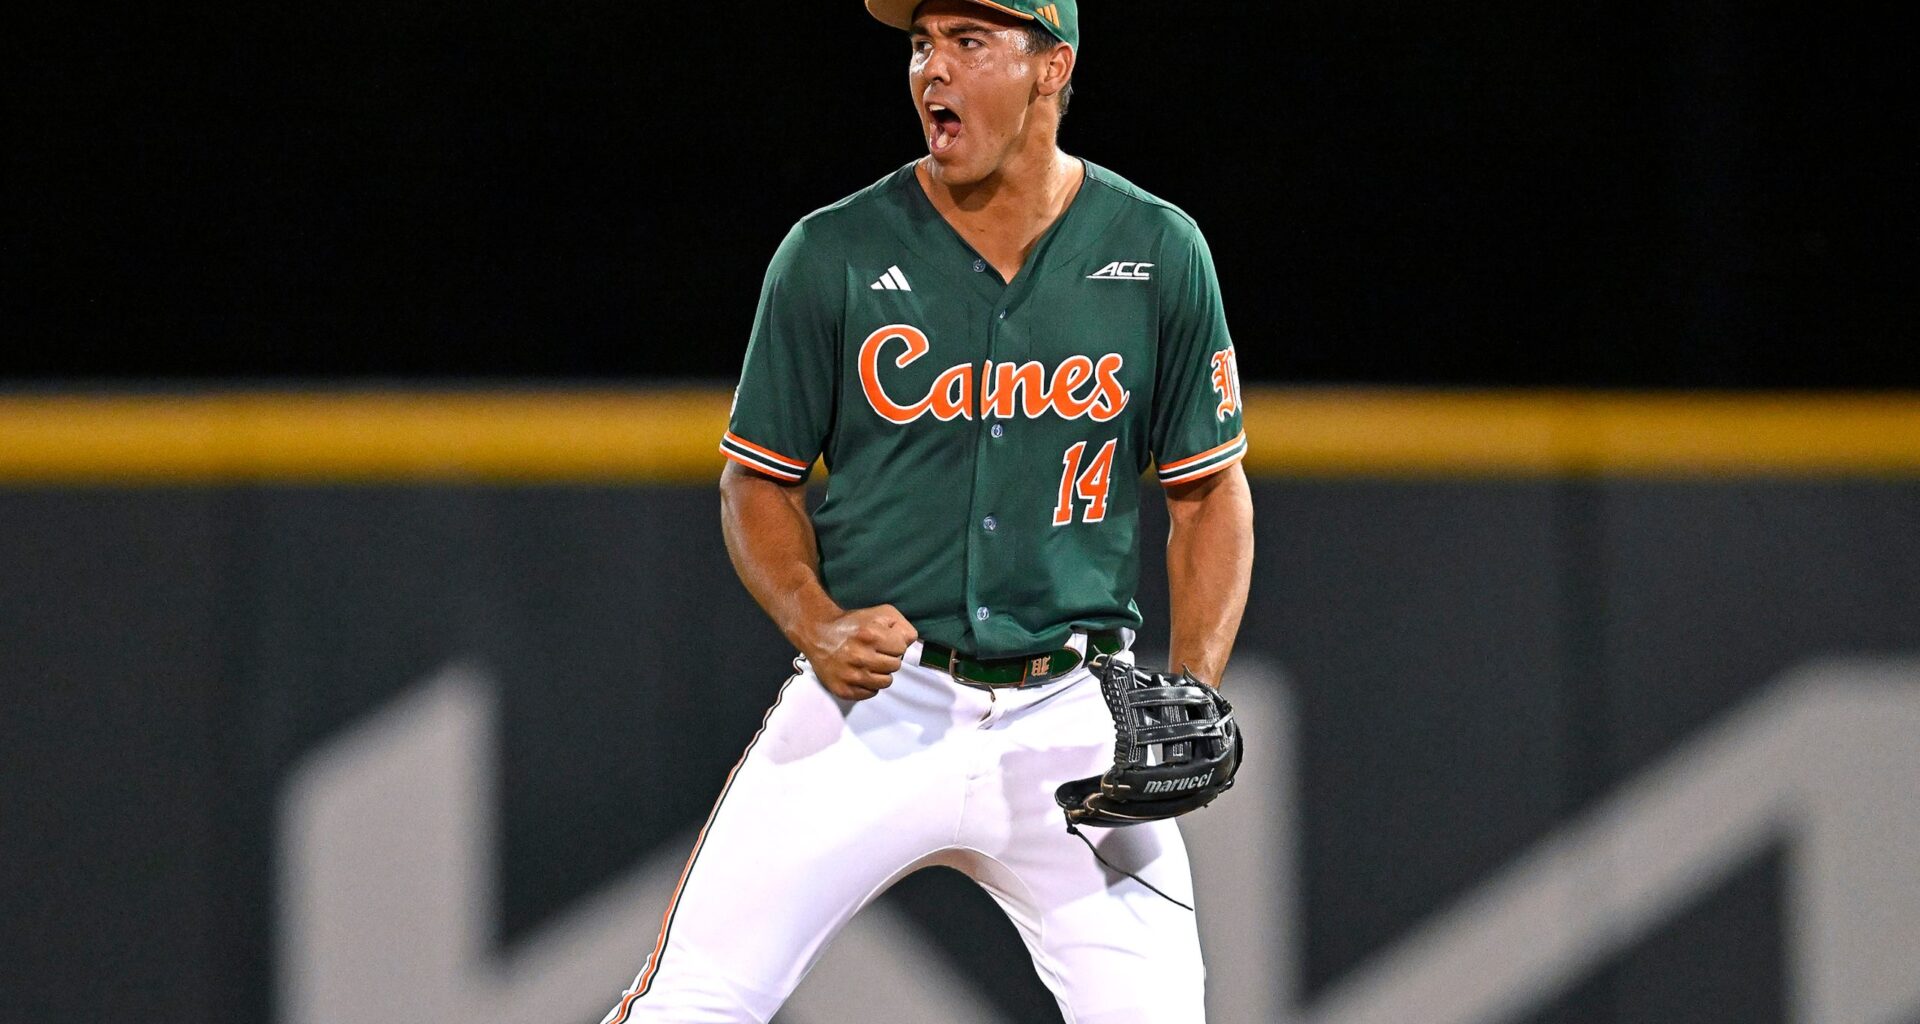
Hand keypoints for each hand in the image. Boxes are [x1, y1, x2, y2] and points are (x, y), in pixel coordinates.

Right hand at [803, 604, 918, 700]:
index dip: (895, 644)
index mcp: (870, 635)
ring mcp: (850, 675)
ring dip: (881, 673)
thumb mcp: (880, 613)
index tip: (884, 642)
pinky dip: (869, 685)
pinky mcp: (843, 689)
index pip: (901, 648)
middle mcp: (859, 656)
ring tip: (869, 664)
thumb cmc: (853, 624)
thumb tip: (911, 642)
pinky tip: (860, 673)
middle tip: (876, 653)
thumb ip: (901, 626)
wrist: (818, 634)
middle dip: (888, 658)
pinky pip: (870, 693)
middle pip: (895, 666)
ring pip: (885, 682)